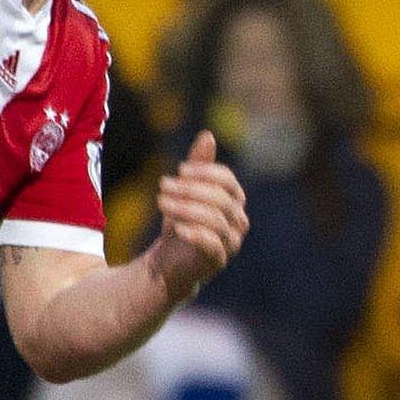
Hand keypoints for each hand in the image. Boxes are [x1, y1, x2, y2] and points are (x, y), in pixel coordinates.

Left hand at [145, 130, 247, 299]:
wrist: (169, 264)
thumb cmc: (180, 224)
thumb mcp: (184, 192)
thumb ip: (197, 166)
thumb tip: (208, 135)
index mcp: (234, 202)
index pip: (228, 181)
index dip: (205, 172)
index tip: (179, 169)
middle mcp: (238, 221)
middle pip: (221, 199)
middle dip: (190, 190)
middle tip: (163, 185)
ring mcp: (231, 242)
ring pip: (216, 220)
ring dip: (185, 208)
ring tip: (161, 203)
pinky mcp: (218, 261)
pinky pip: (212, 245)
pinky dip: (194, 234)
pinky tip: (176, 228)